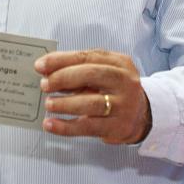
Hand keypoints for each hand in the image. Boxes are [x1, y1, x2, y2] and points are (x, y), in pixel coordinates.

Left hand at [34, 49, 151, 144]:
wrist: (142, 115)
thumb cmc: (114, 91)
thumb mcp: (103, 73)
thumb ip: (78, 70)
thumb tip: (46, 71)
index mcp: (119, 62)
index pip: (87, 57)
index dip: (61, 60)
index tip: (41, 65)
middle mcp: (124, 81)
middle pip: (91, 75)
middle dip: (63, 78)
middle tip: (44, 85)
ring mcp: (123, 105)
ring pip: (91, 103)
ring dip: (65, 103)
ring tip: (48, 104)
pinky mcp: (118, 127)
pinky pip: (87, 127)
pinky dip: (65, 127)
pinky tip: (51, 124)